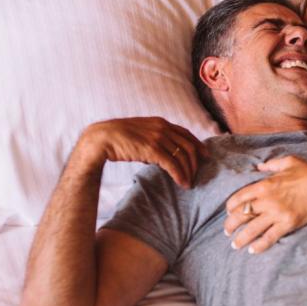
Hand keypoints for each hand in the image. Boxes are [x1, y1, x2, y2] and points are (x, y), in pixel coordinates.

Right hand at [81, 117, 205, 187]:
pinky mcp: (152, 150)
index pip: (186, 133)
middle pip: (188, 145)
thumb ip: (154, 140)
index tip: (205, 156)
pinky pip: (172, 164)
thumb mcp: (141, 133)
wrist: (102, 138)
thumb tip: (163, 156)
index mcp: (160, 122)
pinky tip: (182, 183)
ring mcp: (158, 138)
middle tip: (196, 174)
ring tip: (189, 183)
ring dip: (189, 171)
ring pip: (183, 156)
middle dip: (196, 162)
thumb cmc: (118, 138)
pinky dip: (180, 175)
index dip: (197, 145)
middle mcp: (162, 128)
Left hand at [224, 156, 306, 252]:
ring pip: (252, 229)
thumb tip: (260, 167)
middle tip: (227, 232)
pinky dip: (259, 245)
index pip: (239, 198)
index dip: (230, 207)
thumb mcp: (287, 162)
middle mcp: (267, 200)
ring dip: (241, 238)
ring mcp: (277, 213)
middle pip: (241, 215)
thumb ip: (271, 165)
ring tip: (235, 244)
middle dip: (230, 225)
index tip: (228, 212)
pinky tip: (253, 250)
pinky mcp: (288, 223)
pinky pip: (269, 237)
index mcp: (264, 185)